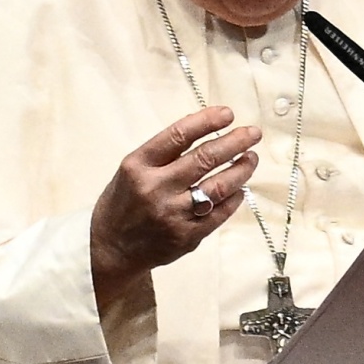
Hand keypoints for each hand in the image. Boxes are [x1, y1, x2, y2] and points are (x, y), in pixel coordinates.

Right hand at [90, 106, 260, 304]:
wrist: (110, 248)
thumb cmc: (123, 203)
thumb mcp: (132, 170)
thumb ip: (164, 154)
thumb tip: (208, 133)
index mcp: (139, 165)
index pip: (179, 135)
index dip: (207, 121)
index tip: (228, 114)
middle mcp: (156, 188)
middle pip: (205, 158)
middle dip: (235, 142)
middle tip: (252, 133)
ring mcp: (172, 214)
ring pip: (219, 187)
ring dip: (241, 170)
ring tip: (251, 158)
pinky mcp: (186, 237)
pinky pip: (219, 214)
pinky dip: (234, 198)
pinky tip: (240, 188)